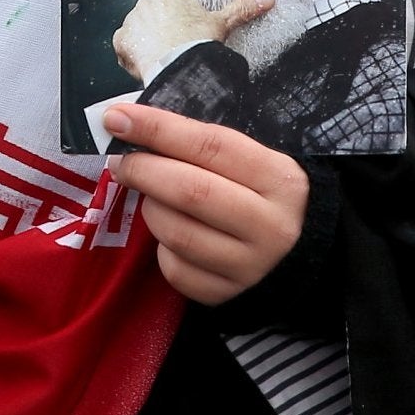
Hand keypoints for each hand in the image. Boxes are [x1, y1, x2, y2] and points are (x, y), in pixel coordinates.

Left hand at [105, 102, 308, 304]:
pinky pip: (176, 271)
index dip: (158, 128)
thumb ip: (199, 145)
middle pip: (191, 191)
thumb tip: (130, 125)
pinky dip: (162, 248)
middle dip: (144, 171)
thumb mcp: (250, 161)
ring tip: (152, 198)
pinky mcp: (229, 295)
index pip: (210, 145)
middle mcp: (270, 225)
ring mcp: (251, 266)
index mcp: (278, 178)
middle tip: (120, 162)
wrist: (298, 252)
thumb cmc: (262, 194)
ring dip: (151, 209)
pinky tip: (171, 235)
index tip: (117, 118)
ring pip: (178, 233)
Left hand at [112, 0, 272, 83]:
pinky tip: (149, 64)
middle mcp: (147, 0)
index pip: (173, 4)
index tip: (188, 35)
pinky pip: (126, 47)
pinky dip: (134, 56)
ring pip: (140, 31)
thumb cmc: (199, 43)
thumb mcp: (224, 24)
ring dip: (148, 43)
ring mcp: (132, 20)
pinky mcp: (121, 39)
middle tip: (177, 49)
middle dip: (163, 31)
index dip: (181, 21)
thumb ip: (244, 8)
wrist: (179, 67)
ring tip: (165, 59)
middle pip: (155, 16)